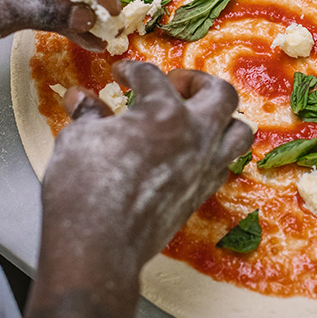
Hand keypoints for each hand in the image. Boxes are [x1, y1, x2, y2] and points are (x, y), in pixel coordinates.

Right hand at [43, 60, 253, 270]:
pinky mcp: (201, 195)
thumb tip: (79, 98)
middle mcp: (195, 135)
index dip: (133, 70)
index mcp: (163, 112)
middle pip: (220, 93)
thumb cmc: (84, 188)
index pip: (152, 77)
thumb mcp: (78, 139)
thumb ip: (88, 115)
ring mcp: (204, 167)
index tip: (122, 74)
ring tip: (196, 117)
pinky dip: (214, 152)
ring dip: (221, 117)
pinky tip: (190, 153)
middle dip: (197, 81)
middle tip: (173, 84)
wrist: (98, 246)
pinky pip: (224, 165)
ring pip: (239, 131)